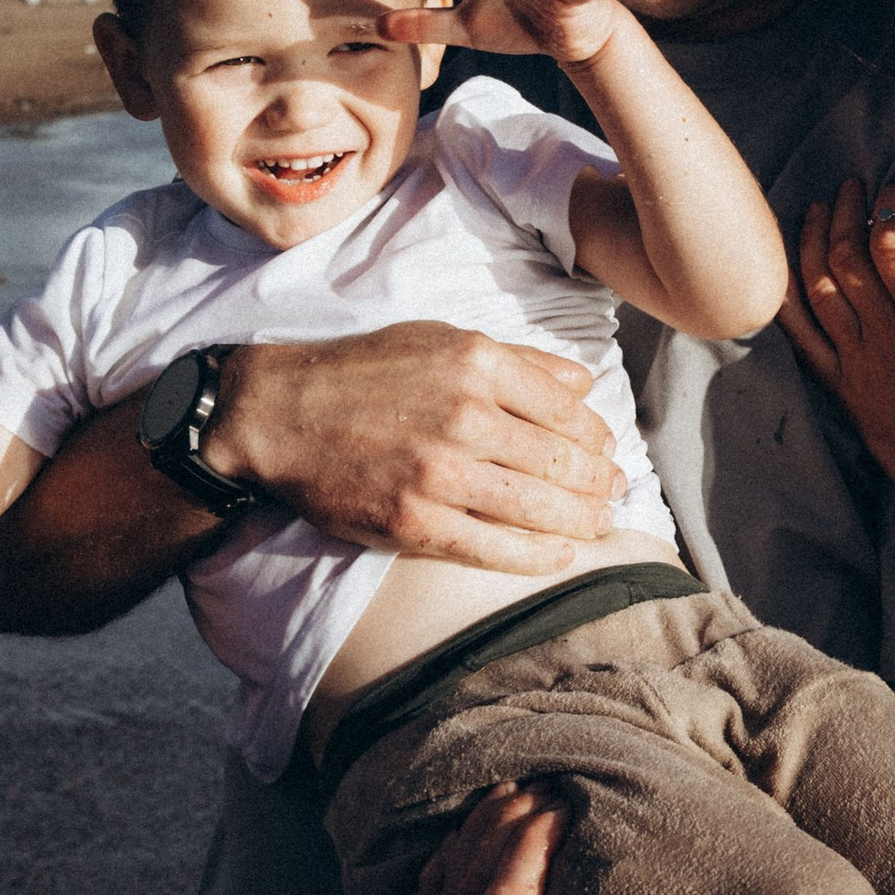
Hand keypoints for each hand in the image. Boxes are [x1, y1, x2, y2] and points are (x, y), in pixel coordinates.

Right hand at [207, 320, 620, 566]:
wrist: (279, 414)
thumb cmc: (362, 372)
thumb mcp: (440, 339)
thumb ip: (518, 361)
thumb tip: (584, 384)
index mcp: (477, 363)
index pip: (568, 409)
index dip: (598, 437)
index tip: (607, 450)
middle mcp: (466, 417)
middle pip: (563, 462)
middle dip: (600, 483)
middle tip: (616, 493)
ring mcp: (440, 474)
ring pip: (538, 507)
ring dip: (581, 521)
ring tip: (599, 524)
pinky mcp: (415, 522)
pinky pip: (495, 547)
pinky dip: (538, 556)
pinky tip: (560, 556)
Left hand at [778, 175, 894, 505]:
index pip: (893, 241)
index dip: (894, 202)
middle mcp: (882, 332)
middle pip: (848, 255)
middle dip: (847, 210)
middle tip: (853, 185)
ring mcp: (854, 359)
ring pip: (818, 286)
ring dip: (812, 240)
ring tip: (818, 209)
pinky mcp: (838, 384)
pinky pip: (800, 336)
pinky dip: (786, 298)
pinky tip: (784, 271)